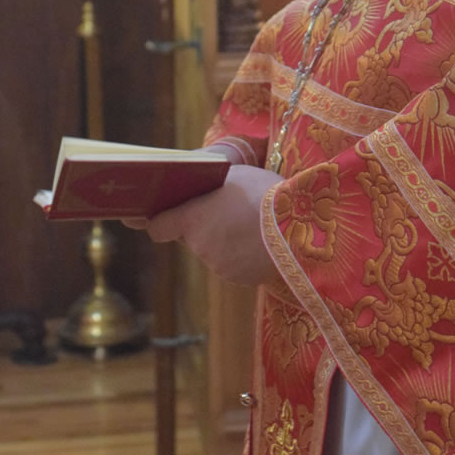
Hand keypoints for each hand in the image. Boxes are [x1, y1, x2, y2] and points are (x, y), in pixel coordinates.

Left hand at [124, 165, 282, 286]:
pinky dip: (242, 254)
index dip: (157, 221)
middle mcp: (199, 246)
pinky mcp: (241, 279)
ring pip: (214, 251)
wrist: (298, 229)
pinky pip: (234, 264)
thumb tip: (201, 194)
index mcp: (192, 219)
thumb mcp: (234, 176)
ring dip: (224, 240)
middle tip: (226, 210)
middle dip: (203, 226)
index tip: (156, 216)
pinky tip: (262, 240)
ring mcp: (220, 266)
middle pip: (191, 237)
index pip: (157, 227)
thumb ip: (210, 187)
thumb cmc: (263, 193)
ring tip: (251, 222)